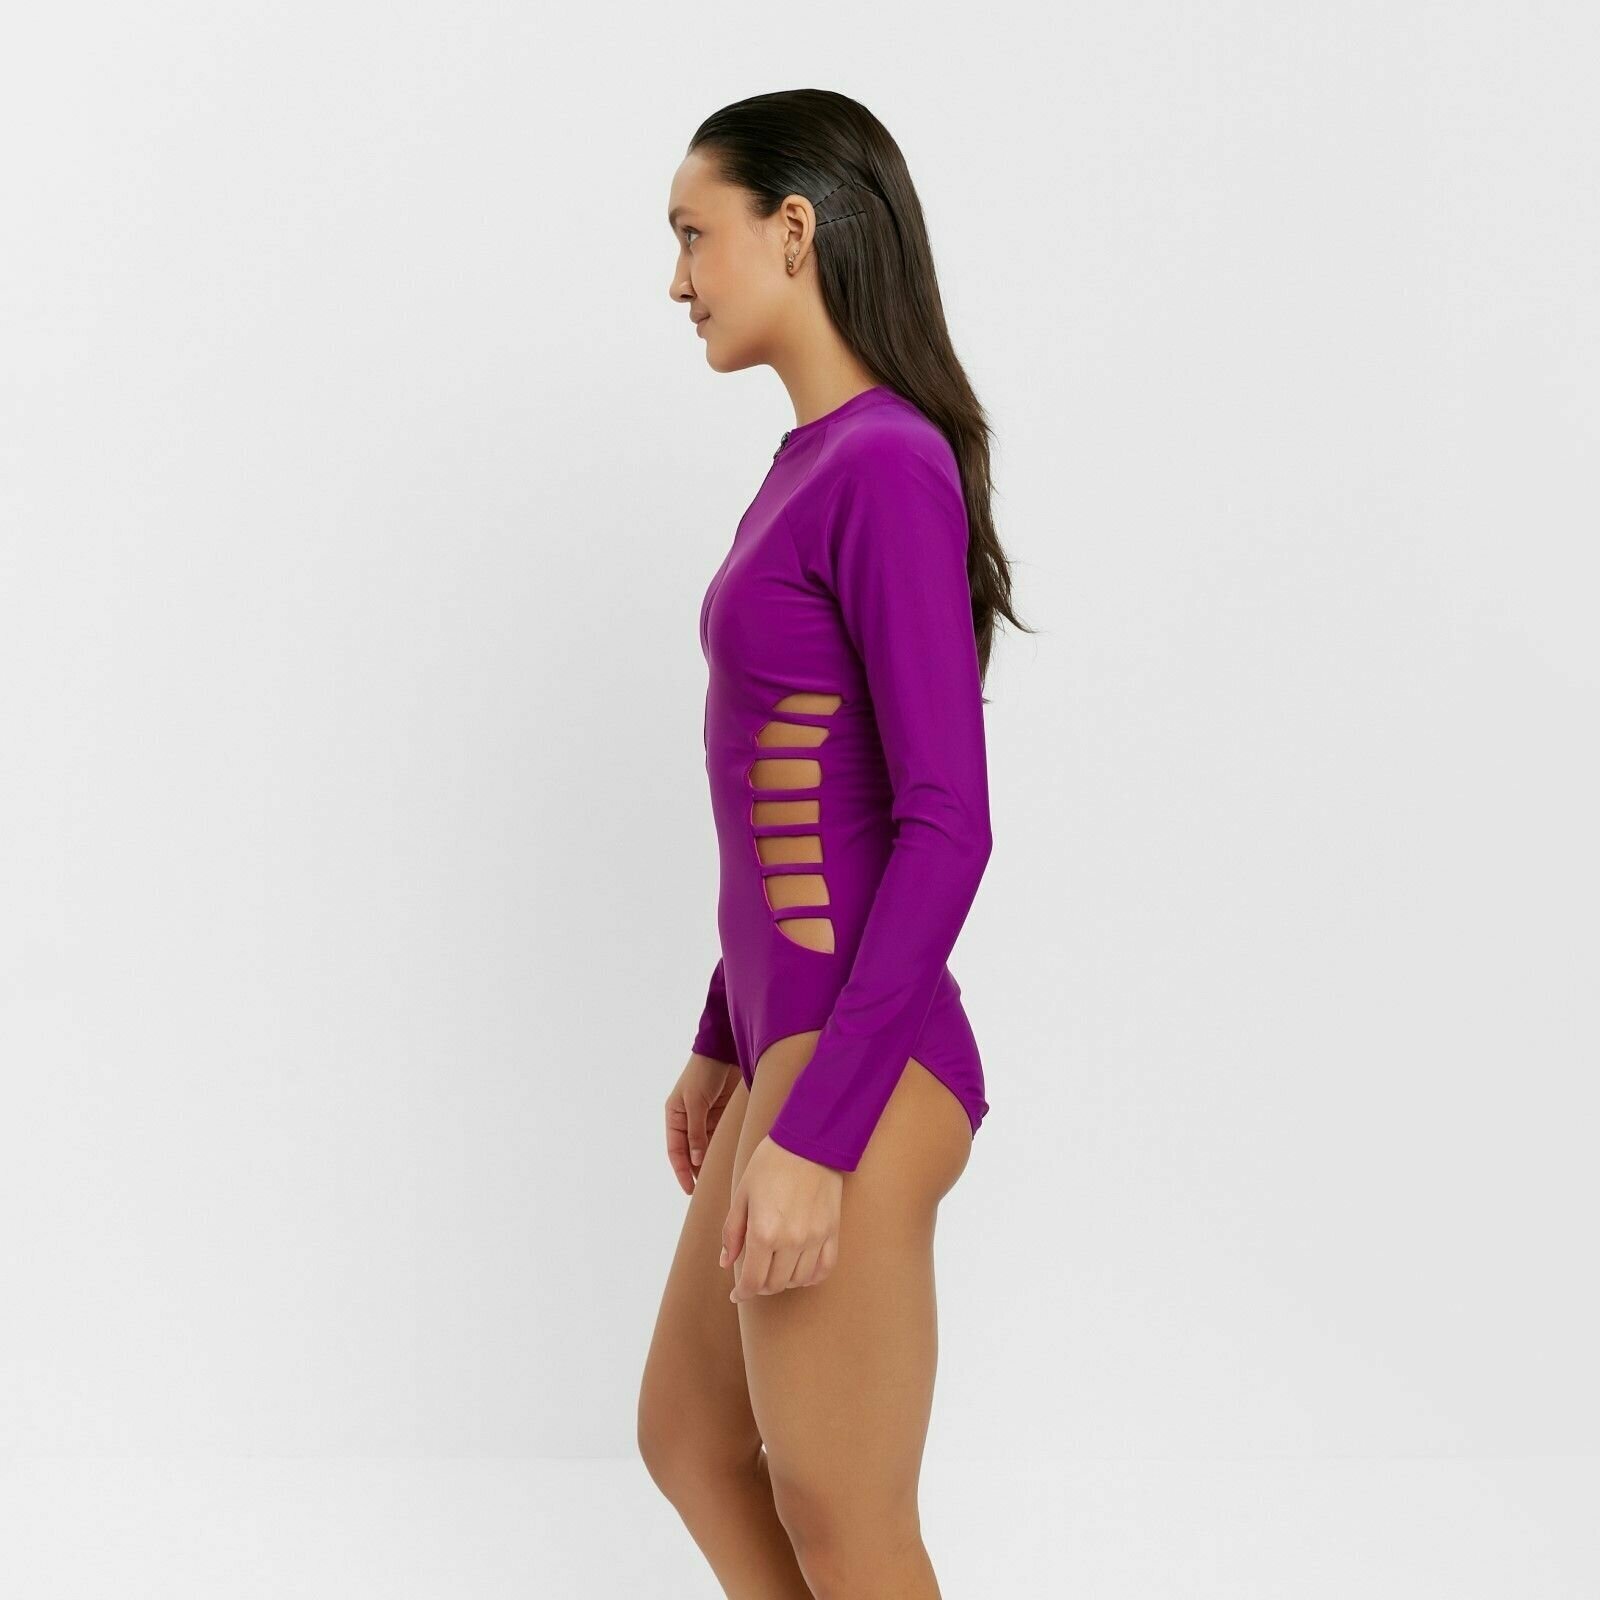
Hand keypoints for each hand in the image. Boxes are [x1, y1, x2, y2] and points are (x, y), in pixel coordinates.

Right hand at [665, 1053, 739, 1194]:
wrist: (724, 1051)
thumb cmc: (703, 1074)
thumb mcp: (695, 1102)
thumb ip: (696, 1132)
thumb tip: (695, 1160)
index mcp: (674, 1117)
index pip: (676, 1152)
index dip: (681, 1171)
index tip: (689, 1190)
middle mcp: (689, 1121)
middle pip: (691, 1153)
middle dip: (697, 1172)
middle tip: (707, 1193)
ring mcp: (706, 1119)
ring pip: (707, 1148)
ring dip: (712, 1163)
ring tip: (721, 1181)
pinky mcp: (722, 1116)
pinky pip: (721, 1139)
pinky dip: (724, 1150)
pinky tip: (731, 1162)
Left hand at [722, 1136, 842, 1298]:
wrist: (809, 1141)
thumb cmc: (770, 1163)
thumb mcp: (742, 1194)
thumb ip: (733, 1232)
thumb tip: (726, 1262)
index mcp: (763, 1232)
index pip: (752, 1281)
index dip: (742, 1293)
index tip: (737, 1294)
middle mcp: (790, 1241)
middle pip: (775, 1284)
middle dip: (760, 1286)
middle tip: (754, 1276)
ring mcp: (814, 1238)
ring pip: (798, 1280)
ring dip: (784, 1281)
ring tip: (776, 1269)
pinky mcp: (831, 1231)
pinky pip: (824, 1268)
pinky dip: (811, 1276)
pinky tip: (801, 1271)